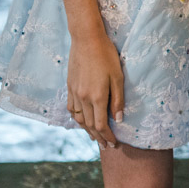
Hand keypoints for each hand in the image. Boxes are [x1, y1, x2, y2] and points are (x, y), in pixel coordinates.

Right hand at [67, 32, 123, 148]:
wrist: (86, 40)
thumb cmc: (107, 56)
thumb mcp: (118, 77)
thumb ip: (118, 99)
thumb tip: (119, 119)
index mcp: (97, 97)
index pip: (102, 125)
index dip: (107, 137)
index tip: (113, 144)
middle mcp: (83, 98)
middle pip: (90, 125)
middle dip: (98, 137)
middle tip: (106, 147)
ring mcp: (74, 93)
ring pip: (79, 119)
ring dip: (87, 130)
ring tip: (95, 137)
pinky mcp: (69, 87)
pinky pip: (71, 109)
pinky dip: (77, 118)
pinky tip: (82, 121)